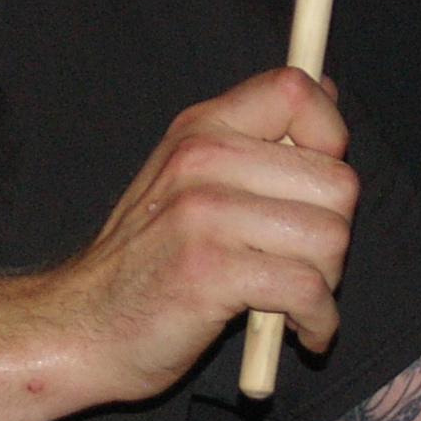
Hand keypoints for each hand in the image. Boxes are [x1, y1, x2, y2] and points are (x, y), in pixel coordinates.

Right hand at [44, 66, 357, 402]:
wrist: (83, 326)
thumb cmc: (148, 261)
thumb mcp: (189, 178)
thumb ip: (254, 139)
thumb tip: (326, 93)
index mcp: (200, 127)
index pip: (295, 90)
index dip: (329, 137)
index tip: (315, 185)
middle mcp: (200, 159)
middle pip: (336, 181)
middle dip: (335, 234)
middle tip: (302, 263)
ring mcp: (202, 214)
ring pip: (330, 239)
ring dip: (326, 283)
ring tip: (291, 298)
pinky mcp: (208, 273)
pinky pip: (309, 291)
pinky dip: (318, 322)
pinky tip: (297, 329)